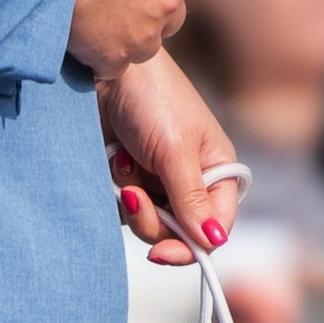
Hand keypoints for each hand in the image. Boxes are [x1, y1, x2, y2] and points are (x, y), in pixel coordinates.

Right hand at [67, 0, 194, 74]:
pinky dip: (97, 59)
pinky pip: (111, 67)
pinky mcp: (117, 57)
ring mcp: (146, 33)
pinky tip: (78, 43)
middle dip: (147, 17)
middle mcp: (169, 0)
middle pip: (169, 20)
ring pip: (143, 47)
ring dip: (123, 41)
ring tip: (91, 26)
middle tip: (114, 9)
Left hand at [99, 53, 241, 265]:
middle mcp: (191, 180)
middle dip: (153, 220)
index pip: (214, 228)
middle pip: (179, 233)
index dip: (191, 246)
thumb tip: (213, 242)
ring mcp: (159, 180)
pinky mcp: (130, 177)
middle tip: (133, 196)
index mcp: (216, 171)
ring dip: (132, 202)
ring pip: (148, 223)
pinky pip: (125, 208)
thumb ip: (191, 200)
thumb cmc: (152, 98)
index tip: (161, 253)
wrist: (107, 69)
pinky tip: (115, 159)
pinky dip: (116, 191)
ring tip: (122, 166)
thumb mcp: (175, 151)